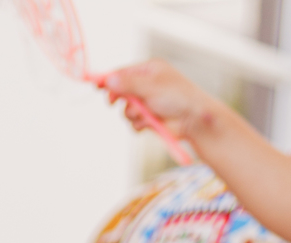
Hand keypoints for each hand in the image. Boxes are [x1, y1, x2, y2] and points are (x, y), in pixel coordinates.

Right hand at [102, 59, 216, 140]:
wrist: (193, 120)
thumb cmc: (178, 97)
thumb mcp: (151, 86)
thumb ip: (128, 84)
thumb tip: (108, 79)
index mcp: (149, 70)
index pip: (123, 72)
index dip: (109, 79)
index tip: (96, 85)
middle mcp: (147, 85)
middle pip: (121, 91)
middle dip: (120, 98)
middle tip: (114, 101)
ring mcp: (147, 103)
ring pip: (126, 110)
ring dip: (133, 114)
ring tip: (146, 113)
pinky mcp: (149, 119)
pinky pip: (133, 123)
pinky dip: (139, 124)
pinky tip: (149, 122)